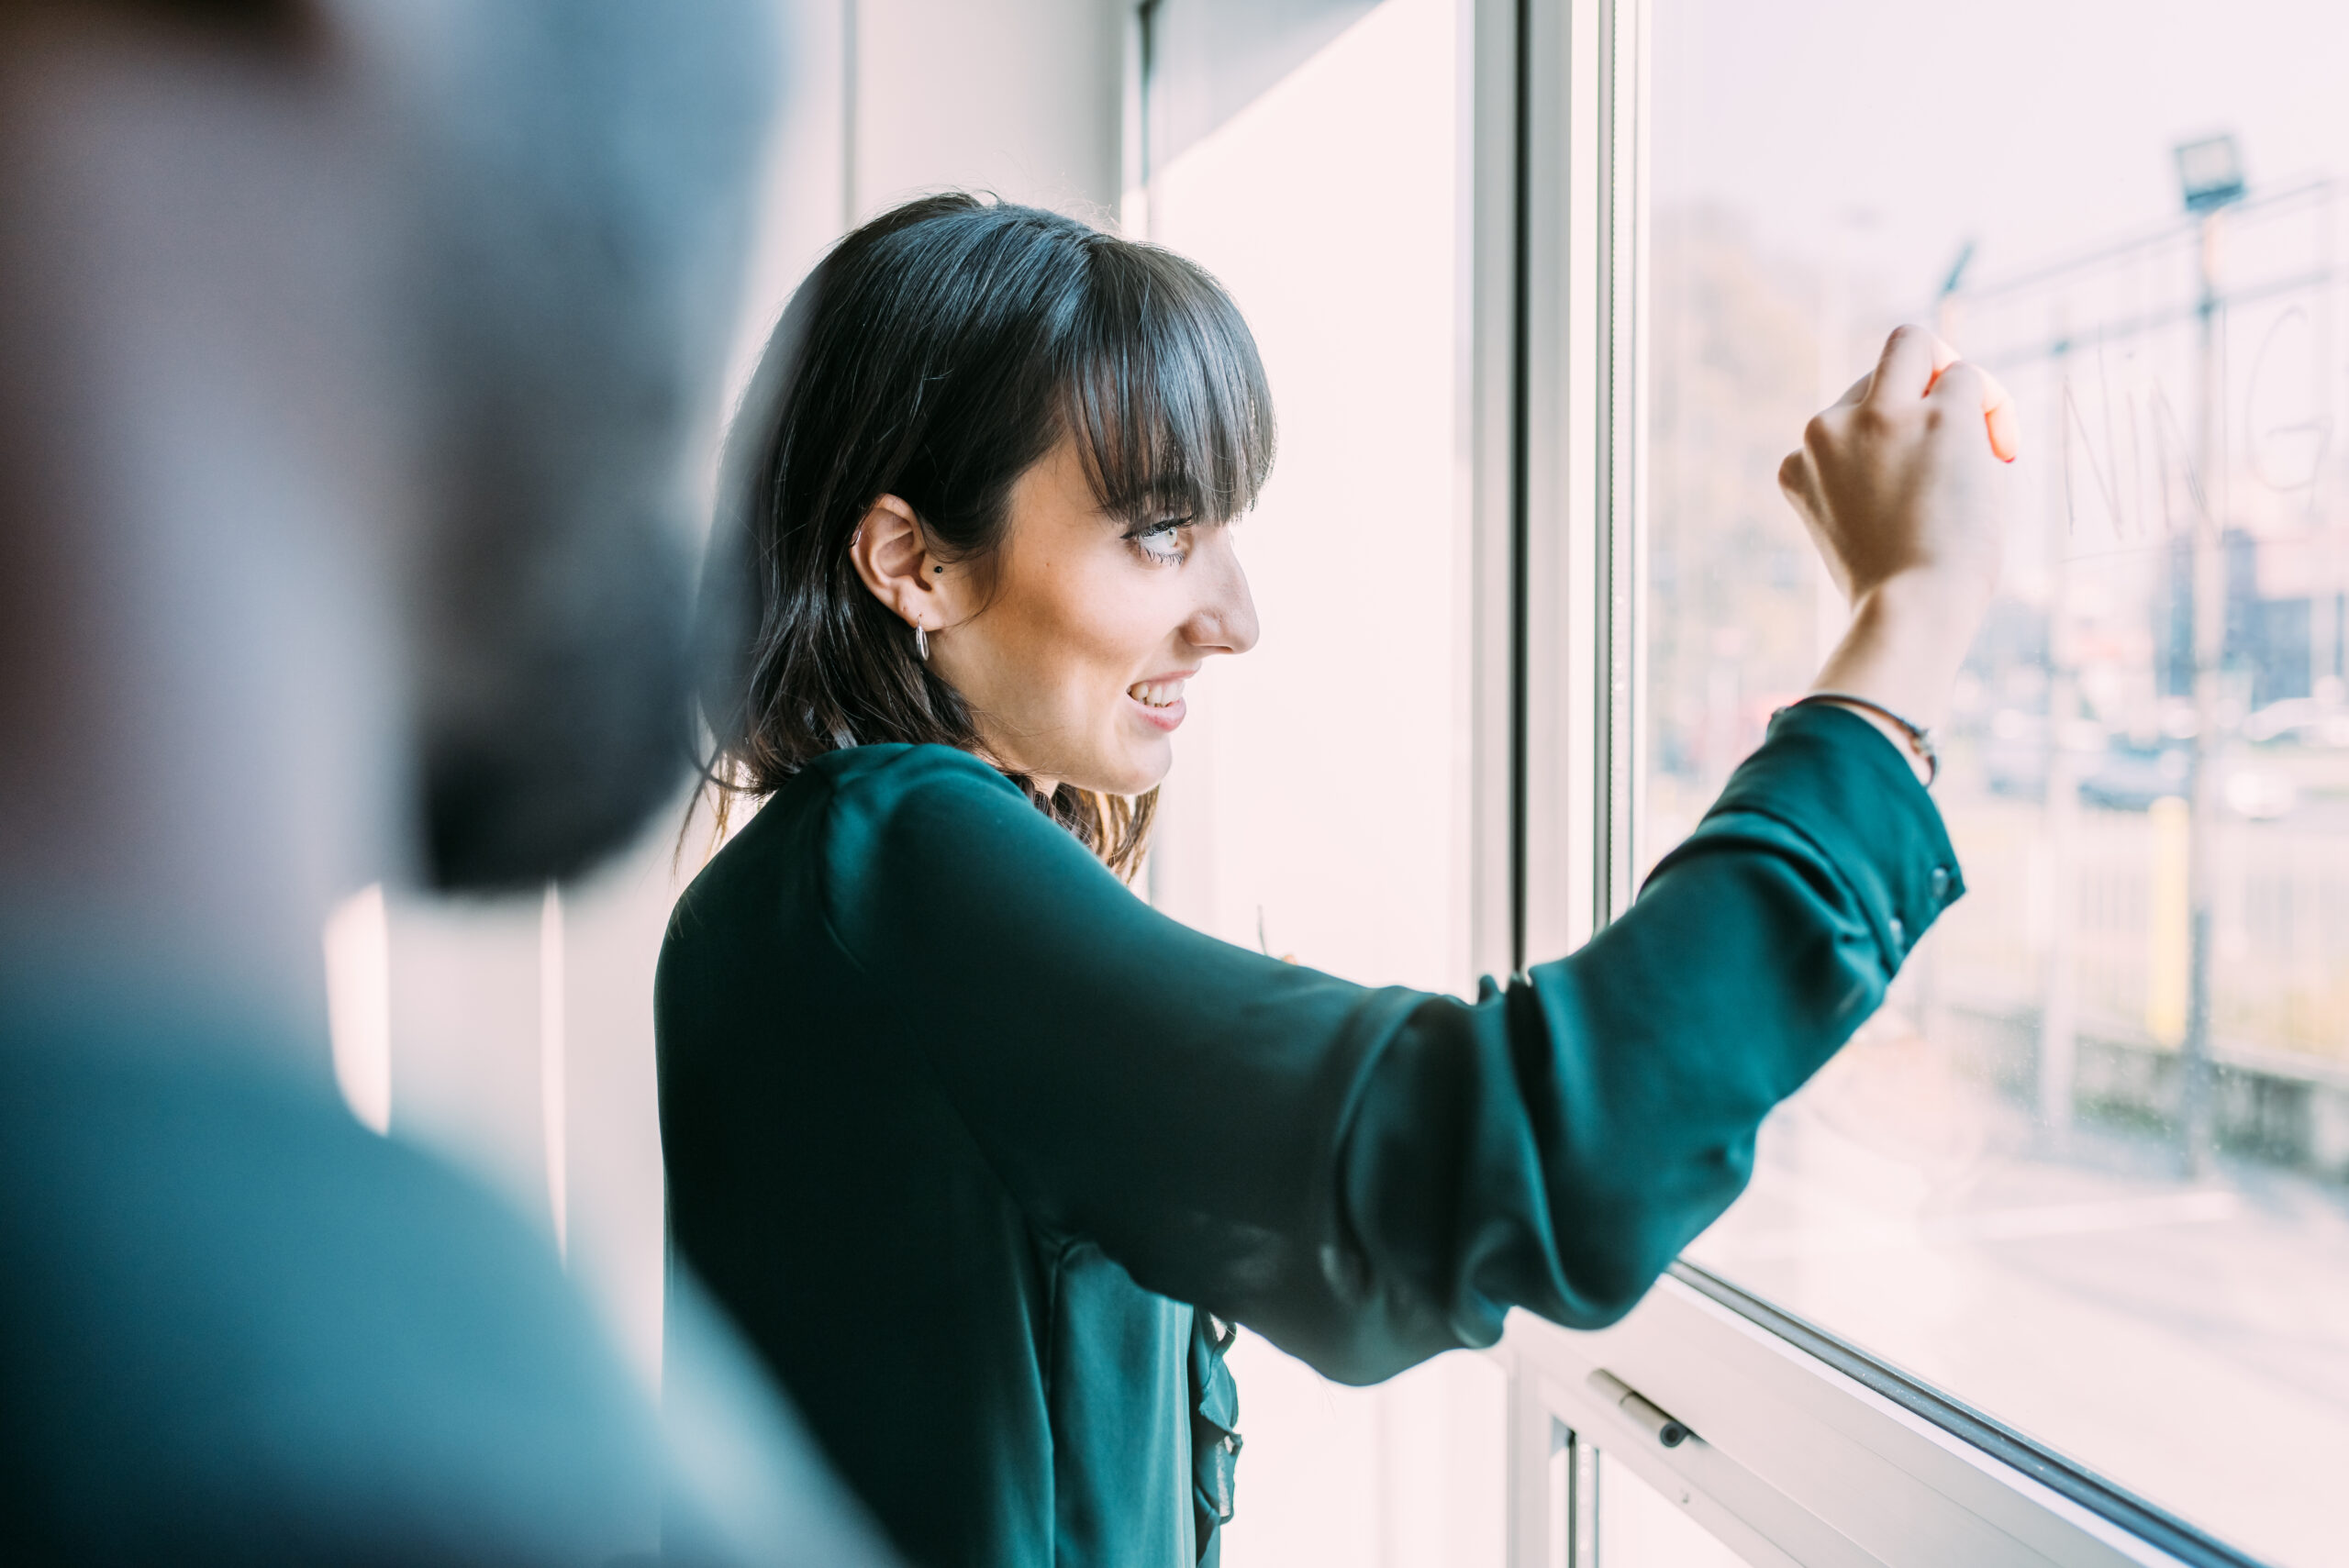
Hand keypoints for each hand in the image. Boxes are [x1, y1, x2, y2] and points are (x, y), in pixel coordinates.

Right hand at [1779, 325, 2016, 753]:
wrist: (1910, 613)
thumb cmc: (1896, 588)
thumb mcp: (1856, 526)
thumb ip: (1869, 476)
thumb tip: (1924, 415)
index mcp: (1797, 464)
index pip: (1845, 418)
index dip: (1889, 435)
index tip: (1912, 478)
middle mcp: (1826, 430)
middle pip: (1877, 368)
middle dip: (1919, 387)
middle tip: (1954, 439)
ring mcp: (1878, 418)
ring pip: (1916, 345)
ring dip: (1955, 390)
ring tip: (1981, 445)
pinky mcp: (1935, 416)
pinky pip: (1968, 377)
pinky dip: (1991, 409)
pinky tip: (1997, 451)